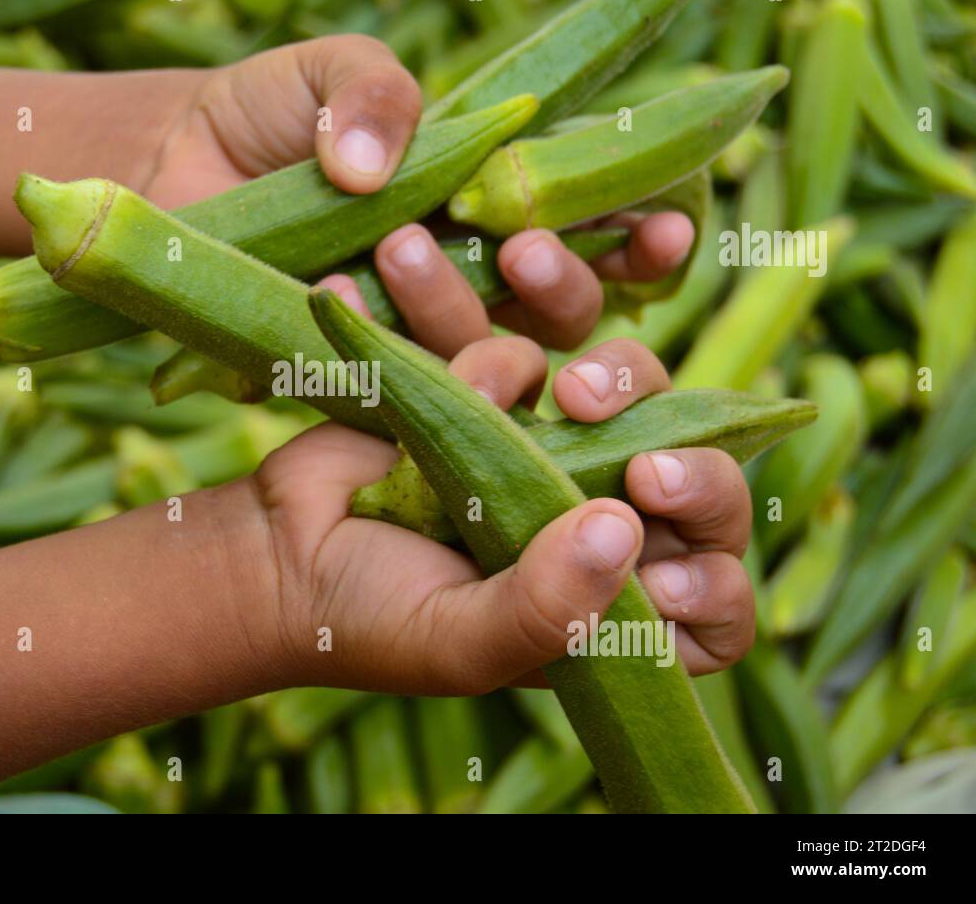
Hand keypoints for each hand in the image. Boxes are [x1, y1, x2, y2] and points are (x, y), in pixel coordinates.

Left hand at [142, 35, 694, 349]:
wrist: (165, 171)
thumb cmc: (265, 117)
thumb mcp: (329, 73)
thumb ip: (374, 90)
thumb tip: (378, 166)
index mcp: (495, 202)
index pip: (598, 231)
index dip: (642, 239)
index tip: (666, 228)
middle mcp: (473, 280)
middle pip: (563, 314)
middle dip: (566, 287)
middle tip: (523, 248)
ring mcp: (417, 337)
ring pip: (486, 357)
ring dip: (463, 313)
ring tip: (402, 248)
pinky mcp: (354, 378)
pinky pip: (392, 386)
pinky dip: (382, 348)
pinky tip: (347, 299)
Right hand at [242, 336, 754, 695]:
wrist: (281, 545)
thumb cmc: (373, 620)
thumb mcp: (460, 643)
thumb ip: (545, 611)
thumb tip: (622, 532)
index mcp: (604, 609)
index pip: (711, 611)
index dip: (716, 593)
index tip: (664, 582)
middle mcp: (595, 524)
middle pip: (702, 482)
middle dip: (697, 472)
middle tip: (651, 473)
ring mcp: (554, 452)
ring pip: (639, 392)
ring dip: (618, 381)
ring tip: (565, 395)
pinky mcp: (501, 392)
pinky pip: (535, 353)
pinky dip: (499, 359)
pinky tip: (451, 381)